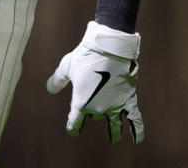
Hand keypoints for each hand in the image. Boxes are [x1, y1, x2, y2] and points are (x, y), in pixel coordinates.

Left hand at [46, 21, 143, 142]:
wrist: (109, 48)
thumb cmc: (86, 56)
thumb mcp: (67, 67)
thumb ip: (57, 80)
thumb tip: (49, 89)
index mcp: (81, 103)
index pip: (74, 122)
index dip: (73, 127)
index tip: (73, 131)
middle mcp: (98, 108)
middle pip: (95, 116)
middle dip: (94, 113)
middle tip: (94, 110)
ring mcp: (114, 106)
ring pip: (115, 124)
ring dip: (114, 132)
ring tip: (114, 139)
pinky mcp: (128, 100)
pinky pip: (134, 119)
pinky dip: (137, 130)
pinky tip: (137, 140)